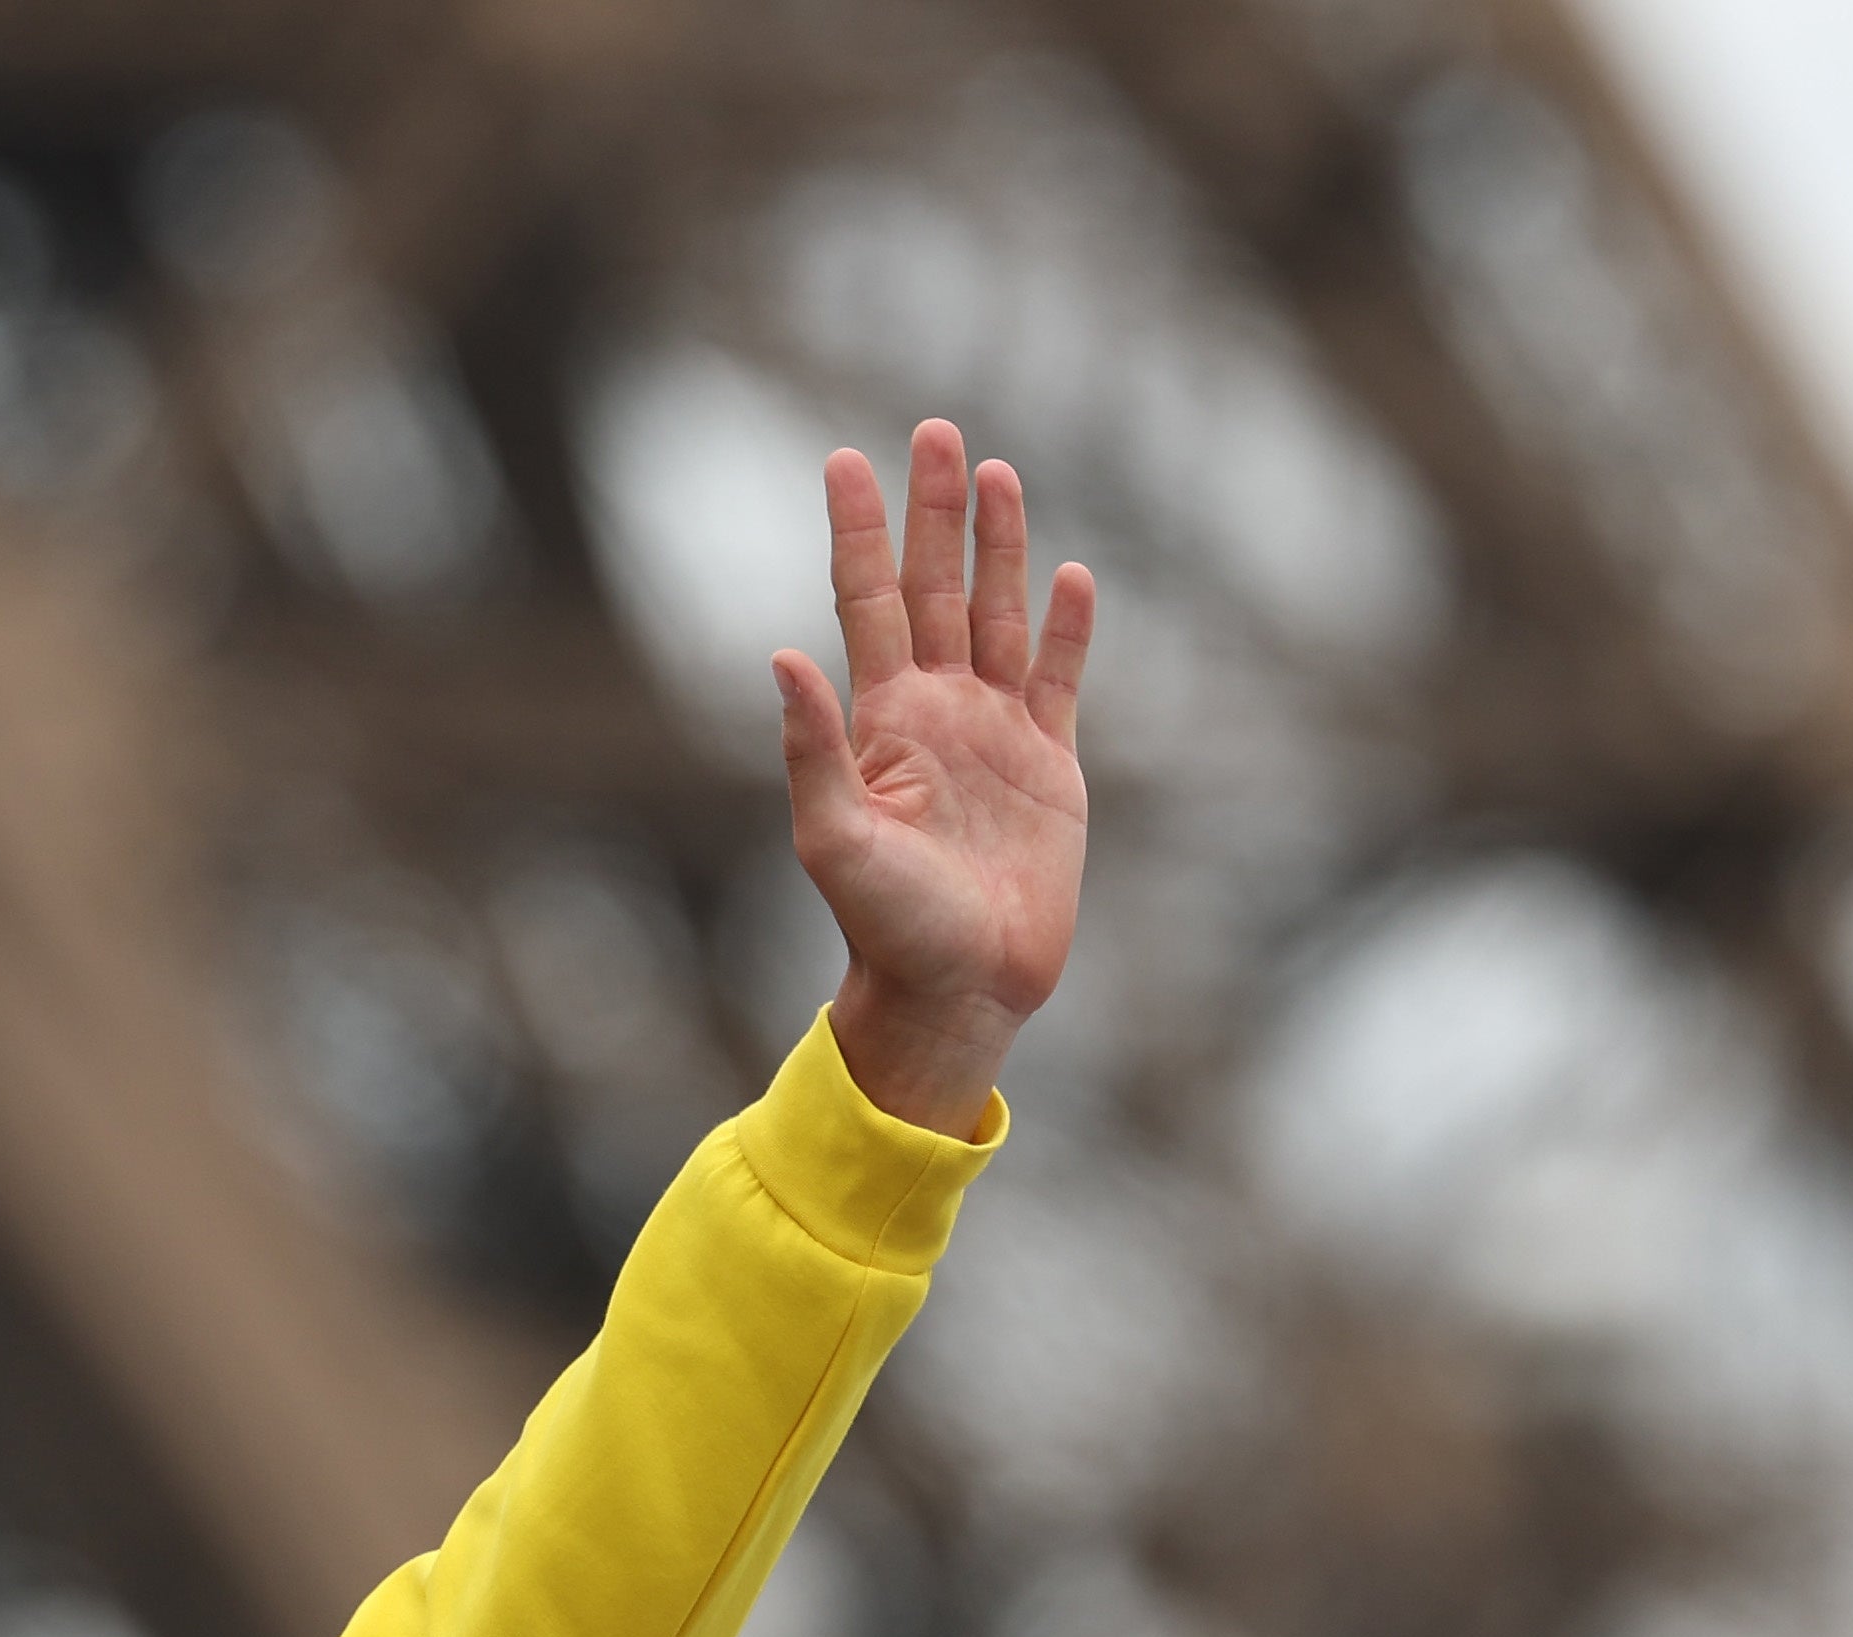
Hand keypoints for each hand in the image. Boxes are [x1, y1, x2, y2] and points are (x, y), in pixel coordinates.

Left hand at [774, 420, 1091, 1139]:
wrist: (957, 990)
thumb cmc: (885, 926)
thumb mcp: (834, 837)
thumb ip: (812, 748)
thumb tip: (781, 657)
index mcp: (881, 722)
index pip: (867, 600)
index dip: (857, 532)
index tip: (845, 459)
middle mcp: (937, 714)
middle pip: (938, 587)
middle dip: (935, 513)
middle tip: (934, 431)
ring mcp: (996, 736)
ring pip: (1001, 616)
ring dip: (1001, 546)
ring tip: (996, 472)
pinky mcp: (1050, 768)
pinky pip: (1060, 682)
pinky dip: (1068, 630)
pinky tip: (1071, 575)